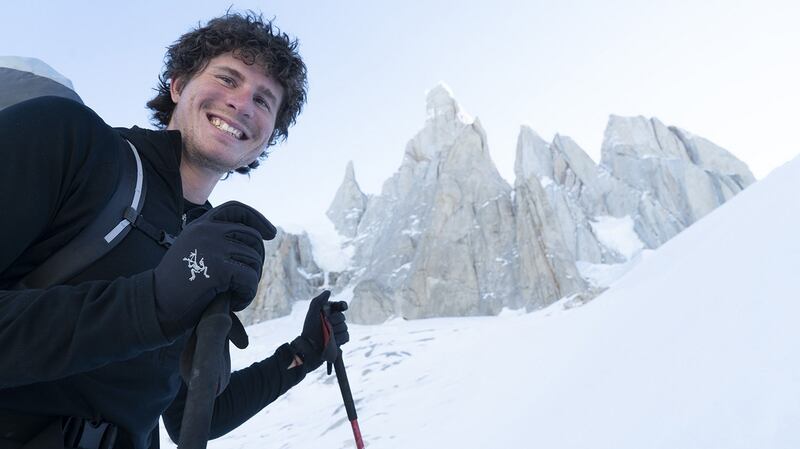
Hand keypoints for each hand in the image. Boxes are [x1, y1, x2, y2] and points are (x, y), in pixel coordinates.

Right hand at [153, 201, 275, 337]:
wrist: (155, 305)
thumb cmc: (177, 285)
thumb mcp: (194, 251)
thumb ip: (217, 241)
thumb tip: (255, 240)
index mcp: (200, 225)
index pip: (236, 209)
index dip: (257, 219)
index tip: (270, 233)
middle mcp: (207, 231)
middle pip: (252, 236)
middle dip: (257, 260)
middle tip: (247, 281)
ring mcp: (212, 247)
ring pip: (254, 259)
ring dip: (251, 281)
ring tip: (235, 294)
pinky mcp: (218, 268)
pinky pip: (249, 279)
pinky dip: (247, 294)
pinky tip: (234, 302)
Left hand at [291, 290, 348, 373]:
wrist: (309, 348)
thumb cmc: (309, 329)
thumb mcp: (312, 313)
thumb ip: (318, 300)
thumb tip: (329, 291)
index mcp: (327, 313)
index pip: (340, 306)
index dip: (342, 305)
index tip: (342, 307)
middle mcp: (332, 321)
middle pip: (342, 317)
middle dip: (335, 320)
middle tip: (327, 323)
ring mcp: (336, 332)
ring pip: (345, 328)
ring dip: (337, 331)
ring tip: (327, 334)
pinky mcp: (339, 341)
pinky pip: (346, 337)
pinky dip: (340, 338)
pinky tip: (333, 340)